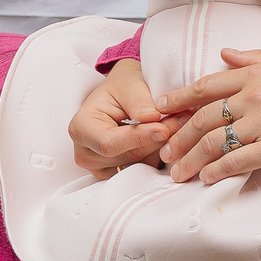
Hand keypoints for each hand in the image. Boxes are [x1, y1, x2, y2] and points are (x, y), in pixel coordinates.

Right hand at [70, 59, 173, 178]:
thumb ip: (140, 102)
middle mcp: (85, 153)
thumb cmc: (123, 87)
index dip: (139, 138)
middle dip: (155, 141)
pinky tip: (162, 139)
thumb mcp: (131, 86)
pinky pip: (142, 172)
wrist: (123, 95)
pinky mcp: (116, 175)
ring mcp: (99, 168)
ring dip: (159, 148)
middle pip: (127, 157)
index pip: (109, 143)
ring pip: (138, 167)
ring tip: (172, 126)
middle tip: (180, 122)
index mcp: (81, 128)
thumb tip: (153, 119)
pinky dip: (156, 156)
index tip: (163, 129)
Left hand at [153, 48, 260, 185]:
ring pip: (215, 141)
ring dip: (191, 159)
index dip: (179, 99)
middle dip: (178, 137)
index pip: (207, 86)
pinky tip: (206, 179)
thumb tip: (225, 54)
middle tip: (164, 152)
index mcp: (259, 73)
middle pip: (204, 117)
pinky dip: (217, 171)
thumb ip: (257, 59)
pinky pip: (237, 161)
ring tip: (178, 173)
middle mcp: (257, 95)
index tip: (159, 110)